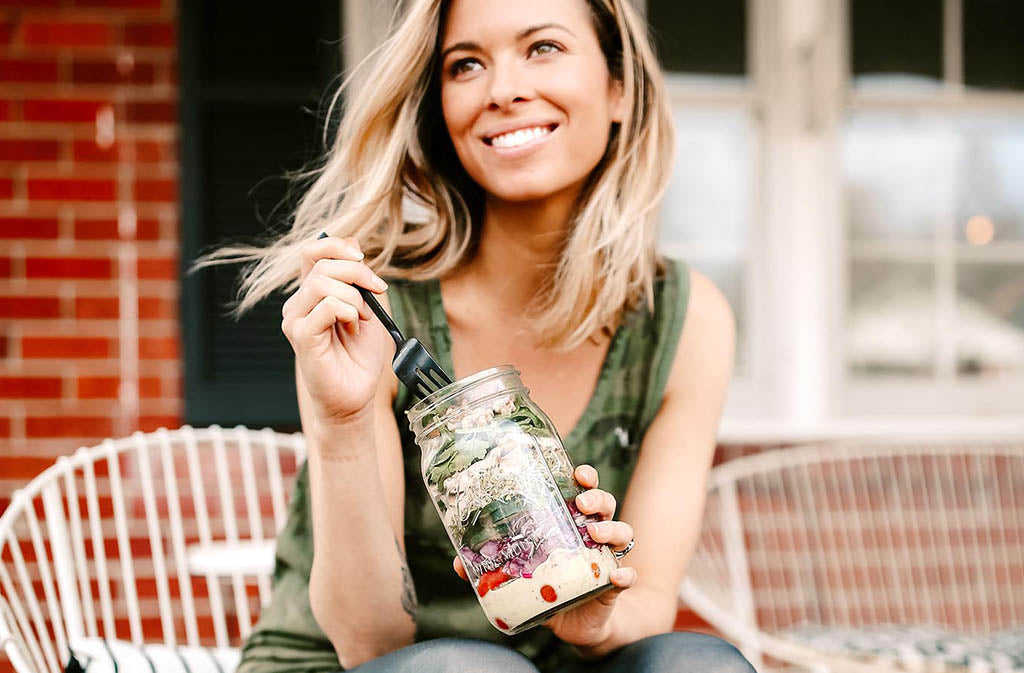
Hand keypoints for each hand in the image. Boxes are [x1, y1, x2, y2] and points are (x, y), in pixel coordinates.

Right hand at [280, 233, 392, 427]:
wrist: (356, 394)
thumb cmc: (360, 356)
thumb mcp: (369, 309)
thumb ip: (360, 281)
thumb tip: (354, 247)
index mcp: (313, 293)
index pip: (313, 250)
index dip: (338, 245)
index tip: (363, 258)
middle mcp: (299, 303)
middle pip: (320, 262)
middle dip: (357, 271)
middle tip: (377, 291)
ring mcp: (295, 319)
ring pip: (321, 282)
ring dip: (354, 297)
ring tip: (361, 319)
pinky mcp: (300, 336)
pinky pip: (326, 306)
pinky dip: (348, 312)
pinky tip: (353, 329)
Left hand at [452, 464, 636, 647]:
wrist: (576, 624)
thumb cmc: (549, 588)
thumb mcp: (521, 575)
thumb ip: (494, 566)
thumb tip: (458, 562)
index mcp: (571, 523)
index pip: (583, 490)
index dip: (585, 477)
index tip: (577, 473)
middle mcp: (593, 534)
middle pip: (606, 504)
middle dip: (597, 498)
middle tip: (581, 503)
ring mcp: (606, 558)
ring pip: (622, 532)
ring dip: (610, 529)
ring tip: (593, 534)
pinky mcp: (614, 585)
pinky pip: (628, 576)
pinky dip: (625, 574)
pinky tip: (617, 575)